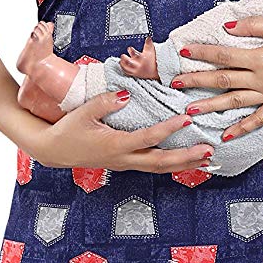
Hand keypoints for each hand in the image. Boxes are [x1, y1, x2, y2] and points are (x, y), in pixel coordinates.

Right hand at [29, 87, 216, 171]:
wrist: (53, 151)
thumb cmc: (67, 129)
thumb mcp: (83, 112)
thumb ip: (105, 103)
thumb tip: (126, 94)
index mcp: (115, 145)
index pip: (147, 138)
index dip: (168, 128)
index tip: (185, 118)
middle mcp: (124, 159)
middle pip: (161, 162)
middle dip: (186, 157)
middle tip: (208, 150)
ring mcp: (125, 164)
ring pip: (159, 168)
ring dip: (184, 164)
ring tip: (206, 159)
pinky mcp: (125, 164)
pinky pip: (152, 166)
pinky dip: (172, 165)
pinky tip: (185, 161)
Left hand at [171, 17, 262, 140]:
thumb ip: (254, 26)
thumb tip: (227, 28)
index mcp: (261, 58)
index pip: (225, 56)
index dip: (203, 53)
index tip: (184, 52)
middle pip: (223, 80)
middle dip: (197, 81)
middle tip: (175, 84)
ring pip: (235, 102)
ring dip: (211, 106)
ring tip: (190, 110)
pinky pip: (258, 119)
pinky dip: (242, 127)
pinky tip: (226, 134)